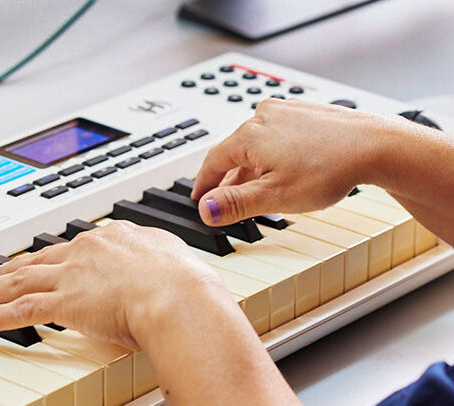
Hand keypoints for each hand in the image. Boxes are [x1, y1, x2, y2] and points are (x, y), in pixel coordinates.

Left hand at [0, 220, 222, 348]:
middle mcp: (90, 249)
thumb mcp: (173, 254)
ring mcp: (74, 274)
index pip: (79, 243)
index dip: (60, 252)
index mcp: (117, 236)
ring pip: (24, 278)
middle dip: (19, 264)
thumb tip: (161, 258)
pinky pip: (22, 309)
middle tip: (1, 269)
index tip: (52, 256)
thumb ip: (158, 253)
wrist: (178, 292)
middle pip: (44, 256)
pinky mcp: (65, 301)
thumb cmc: (184, 278)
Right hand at [191, 98, 390, 225]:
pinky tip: (283, 167)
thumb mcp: (274, 196)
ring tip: (260, 188)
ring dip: (252, 167)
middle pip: (233, 152)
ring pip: (255, 143)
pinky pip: (275, 134)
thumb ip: (235, 203)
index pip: (212, 162)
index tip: (199, 196)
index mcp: (248, 136)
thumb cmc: (330, 167)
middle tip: (228, 199)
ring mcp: (284, 112)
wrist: (374, 146)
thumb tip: (205, 209)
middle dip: (229, 178)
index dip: (203, 183)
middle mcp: (262, 117)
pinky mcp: (303, 112)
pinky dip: (271, 153)